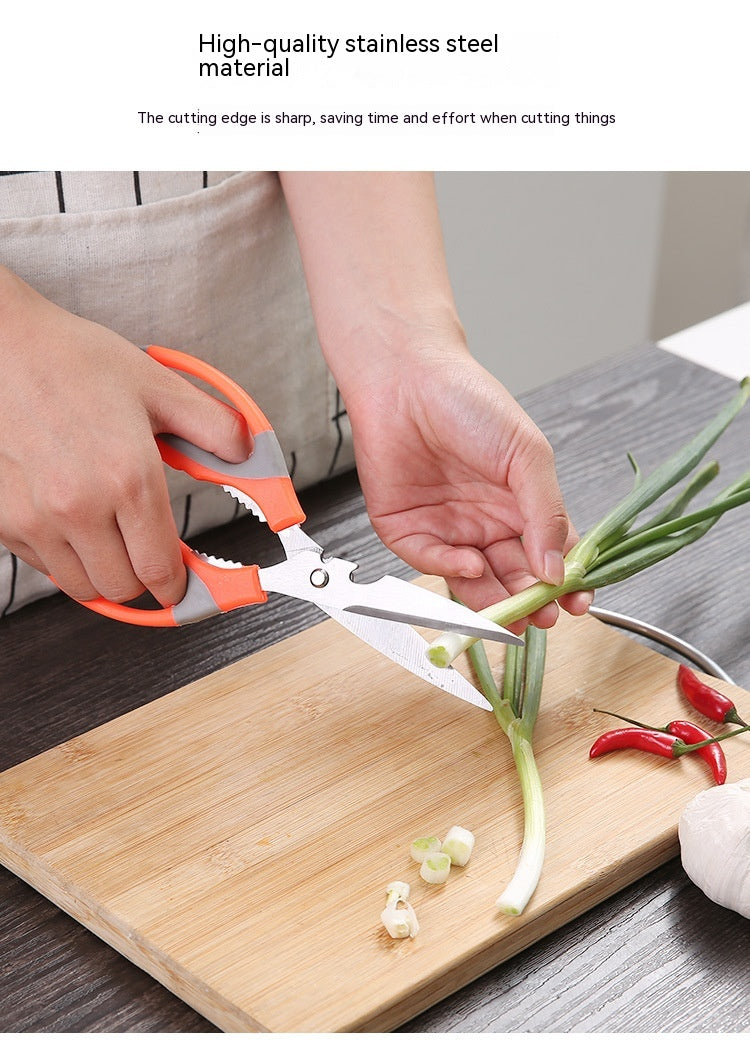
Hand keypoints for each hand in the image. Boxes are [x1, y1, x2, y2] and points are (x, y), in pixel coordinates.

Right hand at [0, 267, 249, 606]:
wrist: (3, 346)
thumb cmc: (72, 361)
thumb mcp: (158, 386)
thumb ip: (214, 428)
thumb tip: (249, 455)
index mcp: (128, 477)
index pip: (161, 569)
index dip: (179, 586)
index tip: (186, 584)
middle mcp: (80, 505)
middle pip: (124, 588)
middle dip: (144, 578)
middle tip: (150, 554)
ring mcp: (36, 517)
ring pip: (82, 587)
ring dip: (104, 573)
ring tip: (113, 539)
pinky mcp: (4, 519)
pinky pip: (43, 567)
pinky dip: (64, 559)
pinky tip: (75, 524)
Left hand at [344, 341, 591, 631]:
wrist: (408, 378)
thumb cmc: (470, 402)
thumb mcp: (526, 455)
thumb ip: (546, 512)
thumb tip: (560, 568)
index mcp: (518, 503)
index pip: (547, 554)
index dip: (563, 581)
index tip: (578, 601)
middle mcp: (484, 521)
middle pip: (512, 576)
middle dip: (529, 601)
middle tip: (544, 617)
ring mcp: (446, 528)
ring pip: (473, 581)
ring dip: (492, 601)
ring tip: (513, 616)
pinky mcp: (407, 529)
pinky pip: (430, 562)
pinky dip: (450, 570)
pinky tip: (470, 565)